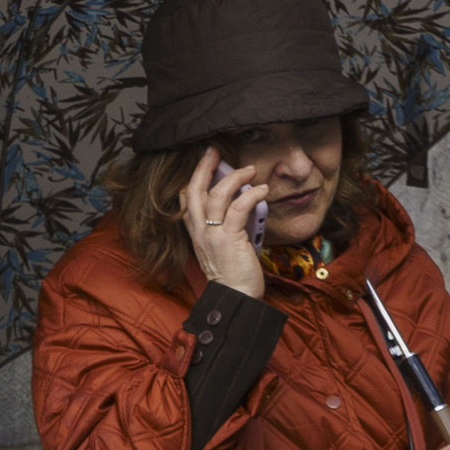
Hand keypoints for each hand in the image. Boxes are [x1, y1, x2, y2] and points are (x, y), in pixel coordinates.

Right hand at [181, 148, 268, 297]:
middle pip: (195, 191)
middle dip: (203, 167)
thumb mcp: (222, 250)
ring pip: (216, 194)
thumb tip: (240, 209)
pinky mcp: (229, 237)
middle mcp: (200, 232)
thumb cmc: (234, 277)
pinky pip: (238, 207)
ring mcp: (212, 234)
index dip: (193, 181)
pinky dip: (251, 193)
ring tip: (249, 169)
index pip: (186, 202)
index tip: (204, 166)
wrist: (235, 298)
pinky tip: (262, 189)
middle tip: (212, 150)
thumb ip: (225, 229)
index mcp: (197, 235)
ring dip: (234, 176)